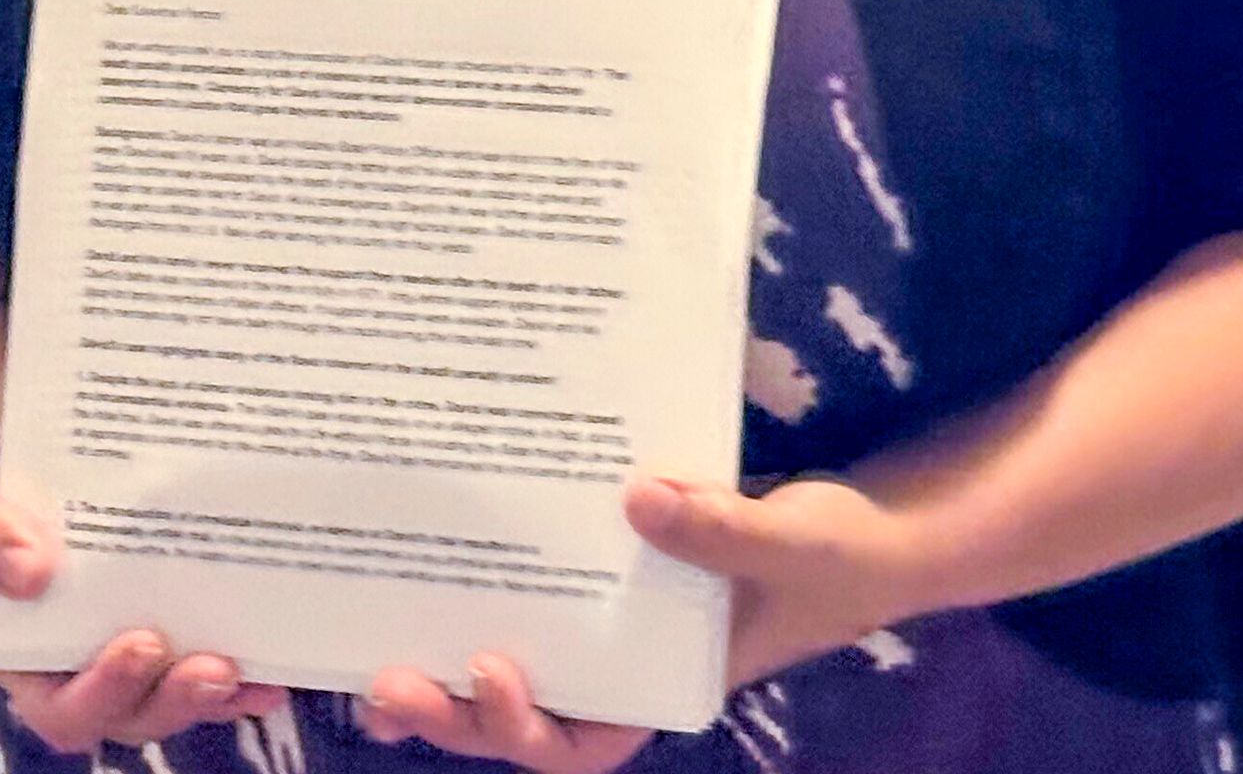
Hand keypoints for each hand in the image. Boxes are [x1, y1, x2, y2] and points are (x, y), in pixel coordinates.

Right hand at [0, 432, 274, 749]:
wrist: (45, 426)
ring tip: (247, 670)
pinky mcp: (180, 617)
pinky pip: (214, 663)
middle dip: (171, 701)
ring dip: (215, 697)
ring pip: (175, 697)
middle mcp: (81, 659)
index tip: (139, 643)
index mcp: (24, 647)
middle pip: (129, 715)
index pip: (59, 705)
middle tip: (212, 666)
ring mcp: (136, 641)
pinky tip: (276, 665)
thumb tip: (30, 572)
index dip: (101, 693)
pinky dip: (245, 675)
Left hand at [353, 474, 917, 766]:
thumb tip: (638, 499)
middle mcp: (624, 670)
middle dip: (456, 715)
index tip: (490, 673)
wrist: (873, 528)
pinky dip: (473, 594)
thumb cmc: (839, 555)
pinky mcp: (597, 571)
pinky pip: (525, 593)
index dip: (526, 730)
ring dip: (441, 676)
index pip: (584, 744)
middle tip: (387, 684)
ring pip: (510, 669)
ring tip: (369, 667)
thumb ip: (723, 531)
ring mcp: (606, 625)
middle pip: (526, 720)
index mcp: (664, 689)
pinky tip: (419, 570)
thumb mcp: (792, 545)